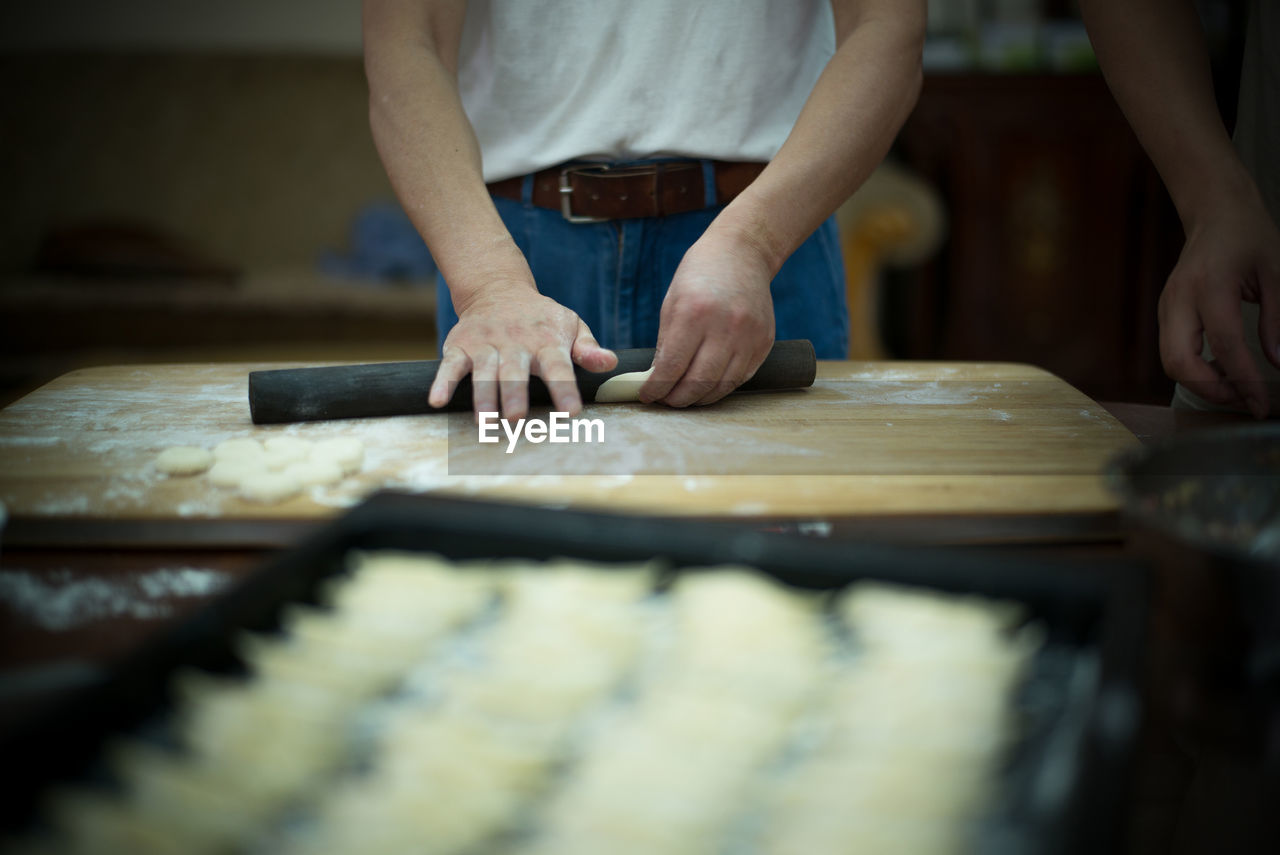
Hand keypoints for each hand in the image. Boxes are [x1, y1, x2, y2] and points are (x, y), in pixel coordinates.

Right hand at [428, 282, 616, 419]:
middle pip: (514, 372)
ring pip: (483, 372)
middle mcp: (515, 343)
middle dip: (515, 395)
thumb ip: (588, 348)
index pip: (559, 368)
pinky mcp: (460, 346)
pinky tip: (436, 401)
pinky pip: (449, 365)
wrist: (498, 288)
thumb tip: (610, 363)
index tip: (571, 412)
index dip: (565, 389)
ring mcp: (486, 344)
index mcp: (547, 342)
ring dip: (483, 396)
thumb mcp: (571, 325)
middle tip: (516, 420)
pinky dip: (442, 382)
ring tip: (484, 421)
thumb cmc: (541, 319)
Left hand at [639, 229, 775, 406]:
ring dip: (701, 398)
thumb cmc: (699, 275)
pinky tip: (709, 385)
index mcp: (694, 314)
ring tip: (686, 397)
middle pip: (699, 382)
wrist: (742, 253)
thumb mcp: (672, 302)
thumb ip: (665, 343)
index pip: (672, 367)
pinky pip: (742, 376)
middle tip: (667, 401)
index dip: (657, 388)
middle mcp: (724, 327)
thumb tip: (657, 379)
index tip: (647, 395)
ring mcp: (749, 336)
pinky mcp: (765, 341)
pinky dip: (722, 386)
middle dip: (678, 399)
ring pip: (723, 385)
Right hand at [1159, 192, 1279, 417]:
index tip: (1260, 405)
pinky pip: (1171, 353)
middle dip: (1211, 390)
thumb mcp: (1277, 273)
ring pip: (1170, 362)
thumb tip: (1279, 362)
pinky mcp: (1163, 314)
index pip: (1224, 345)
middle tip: (1244, 399)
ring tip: (1236, 385)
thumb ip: (1278, 319)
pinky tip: (1220, 368)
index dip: (1244, 381)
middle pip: (1179, 363)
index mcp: (1210, 286)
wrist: (1215, 214)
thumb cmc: (1249, 237)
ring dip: (1200, 383)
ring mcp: (1165, 307)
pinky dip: (1193, 370)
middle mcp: (1178, 300)